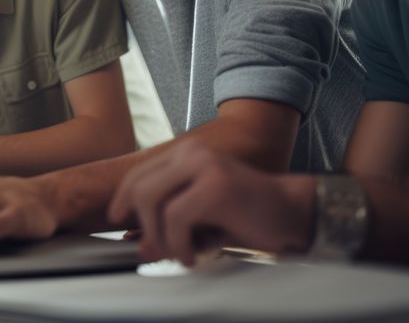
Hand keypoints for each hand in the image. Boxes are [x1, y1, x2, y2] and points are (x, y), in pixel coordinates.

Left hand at [106, 139, 314, 264]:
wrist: (291, 211)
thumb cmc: (247, 215)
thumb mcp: (201, 220)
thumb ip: (170, 228)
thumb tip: (140, 247)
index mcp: (187, 154)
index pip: (140, 172)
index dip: (123, 197)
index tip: (117, 218)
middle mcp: (193, 153)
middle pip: (141, 187)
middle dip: (141, 224)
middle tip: (153, 248)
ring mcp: (204, 166)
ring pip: (153, 202)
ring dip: (160, 238)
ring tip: (179, 254)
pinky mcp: (216, 186)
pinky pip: (175, 218)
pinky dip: (178, 244)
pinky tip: (191, 256)